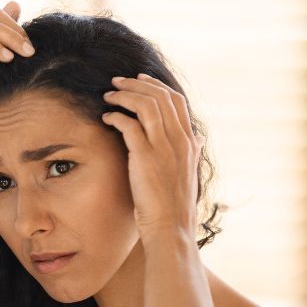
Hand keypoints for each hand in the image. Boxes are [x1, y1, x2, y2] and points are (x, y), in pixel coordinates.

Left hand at [101, 74, 205, 238]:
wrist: (171, 227)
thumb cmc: (174, 205)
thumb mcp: (189, 173)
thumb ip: (193, 152)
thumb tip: (200, 138)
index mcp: (190, 142)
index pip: (176, 100)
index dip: (157, 86)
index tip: (139, 79)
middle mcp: (180, 140)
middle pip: (160, 96)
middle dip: (136, 84)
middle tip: (116, 82)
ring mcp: (163, 147)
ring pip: (145, 105)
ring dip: (124, 96)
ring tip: (108, 97)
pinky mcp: (145, 156)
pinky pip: (129, 125)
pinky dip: (115, 116)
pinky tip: (106, 118)